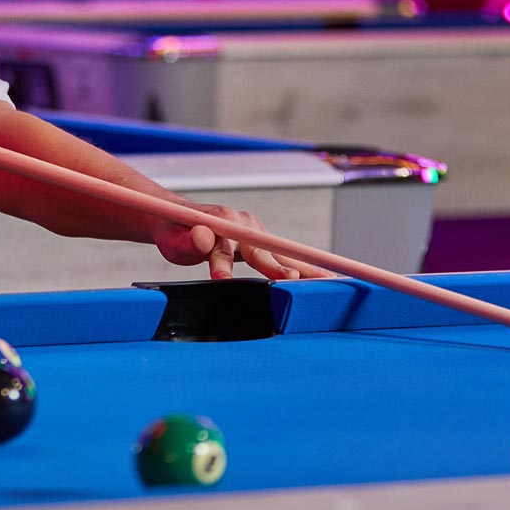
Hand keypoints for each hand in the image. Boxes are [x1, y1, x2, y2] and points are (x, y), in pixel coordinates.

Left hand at [153, 204, 327, 280]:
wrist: (173, 220)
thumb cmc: (173, 232)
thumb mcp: (174, 240)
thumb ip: (189, 241)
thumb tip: (204, 239)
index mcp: (229, 222)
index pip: (254, 247)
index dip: (271, 264)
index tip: (286, 278)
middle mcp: (247, 224)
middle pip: (276, 253)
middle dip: (297, 271)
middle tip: (320, 288)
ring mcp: (254, 232)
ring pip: (284, 254)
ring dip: (309, 269)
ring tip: (336, 283)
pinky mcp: (257, 241)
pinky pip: (281, 256)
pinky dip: (303, 268)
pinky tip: (325, 279)